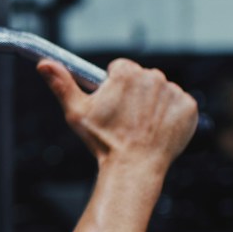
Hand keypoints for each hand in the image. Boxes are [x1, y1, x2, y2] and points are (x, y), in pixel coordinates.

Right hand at [37, 58, 196, 171]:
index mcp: (126, 73)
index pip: (120, 68)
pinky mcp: (189, 107)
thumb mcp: (76, 112)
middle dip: (134, 94)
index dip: (113, 86)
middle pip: (141, 78)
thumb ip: (61, 84)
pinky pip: (179, 104)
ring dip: (153, 103)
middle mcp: (153, 76)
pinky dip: (171, 114)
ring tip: (142, 126)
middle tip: (125, 118)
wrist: (133, 167)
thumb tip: (43, 64)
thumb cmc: (104, 142)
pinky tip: (158, 129)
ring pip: (160, 91)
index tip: (112, 104)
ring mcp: (174, 92)